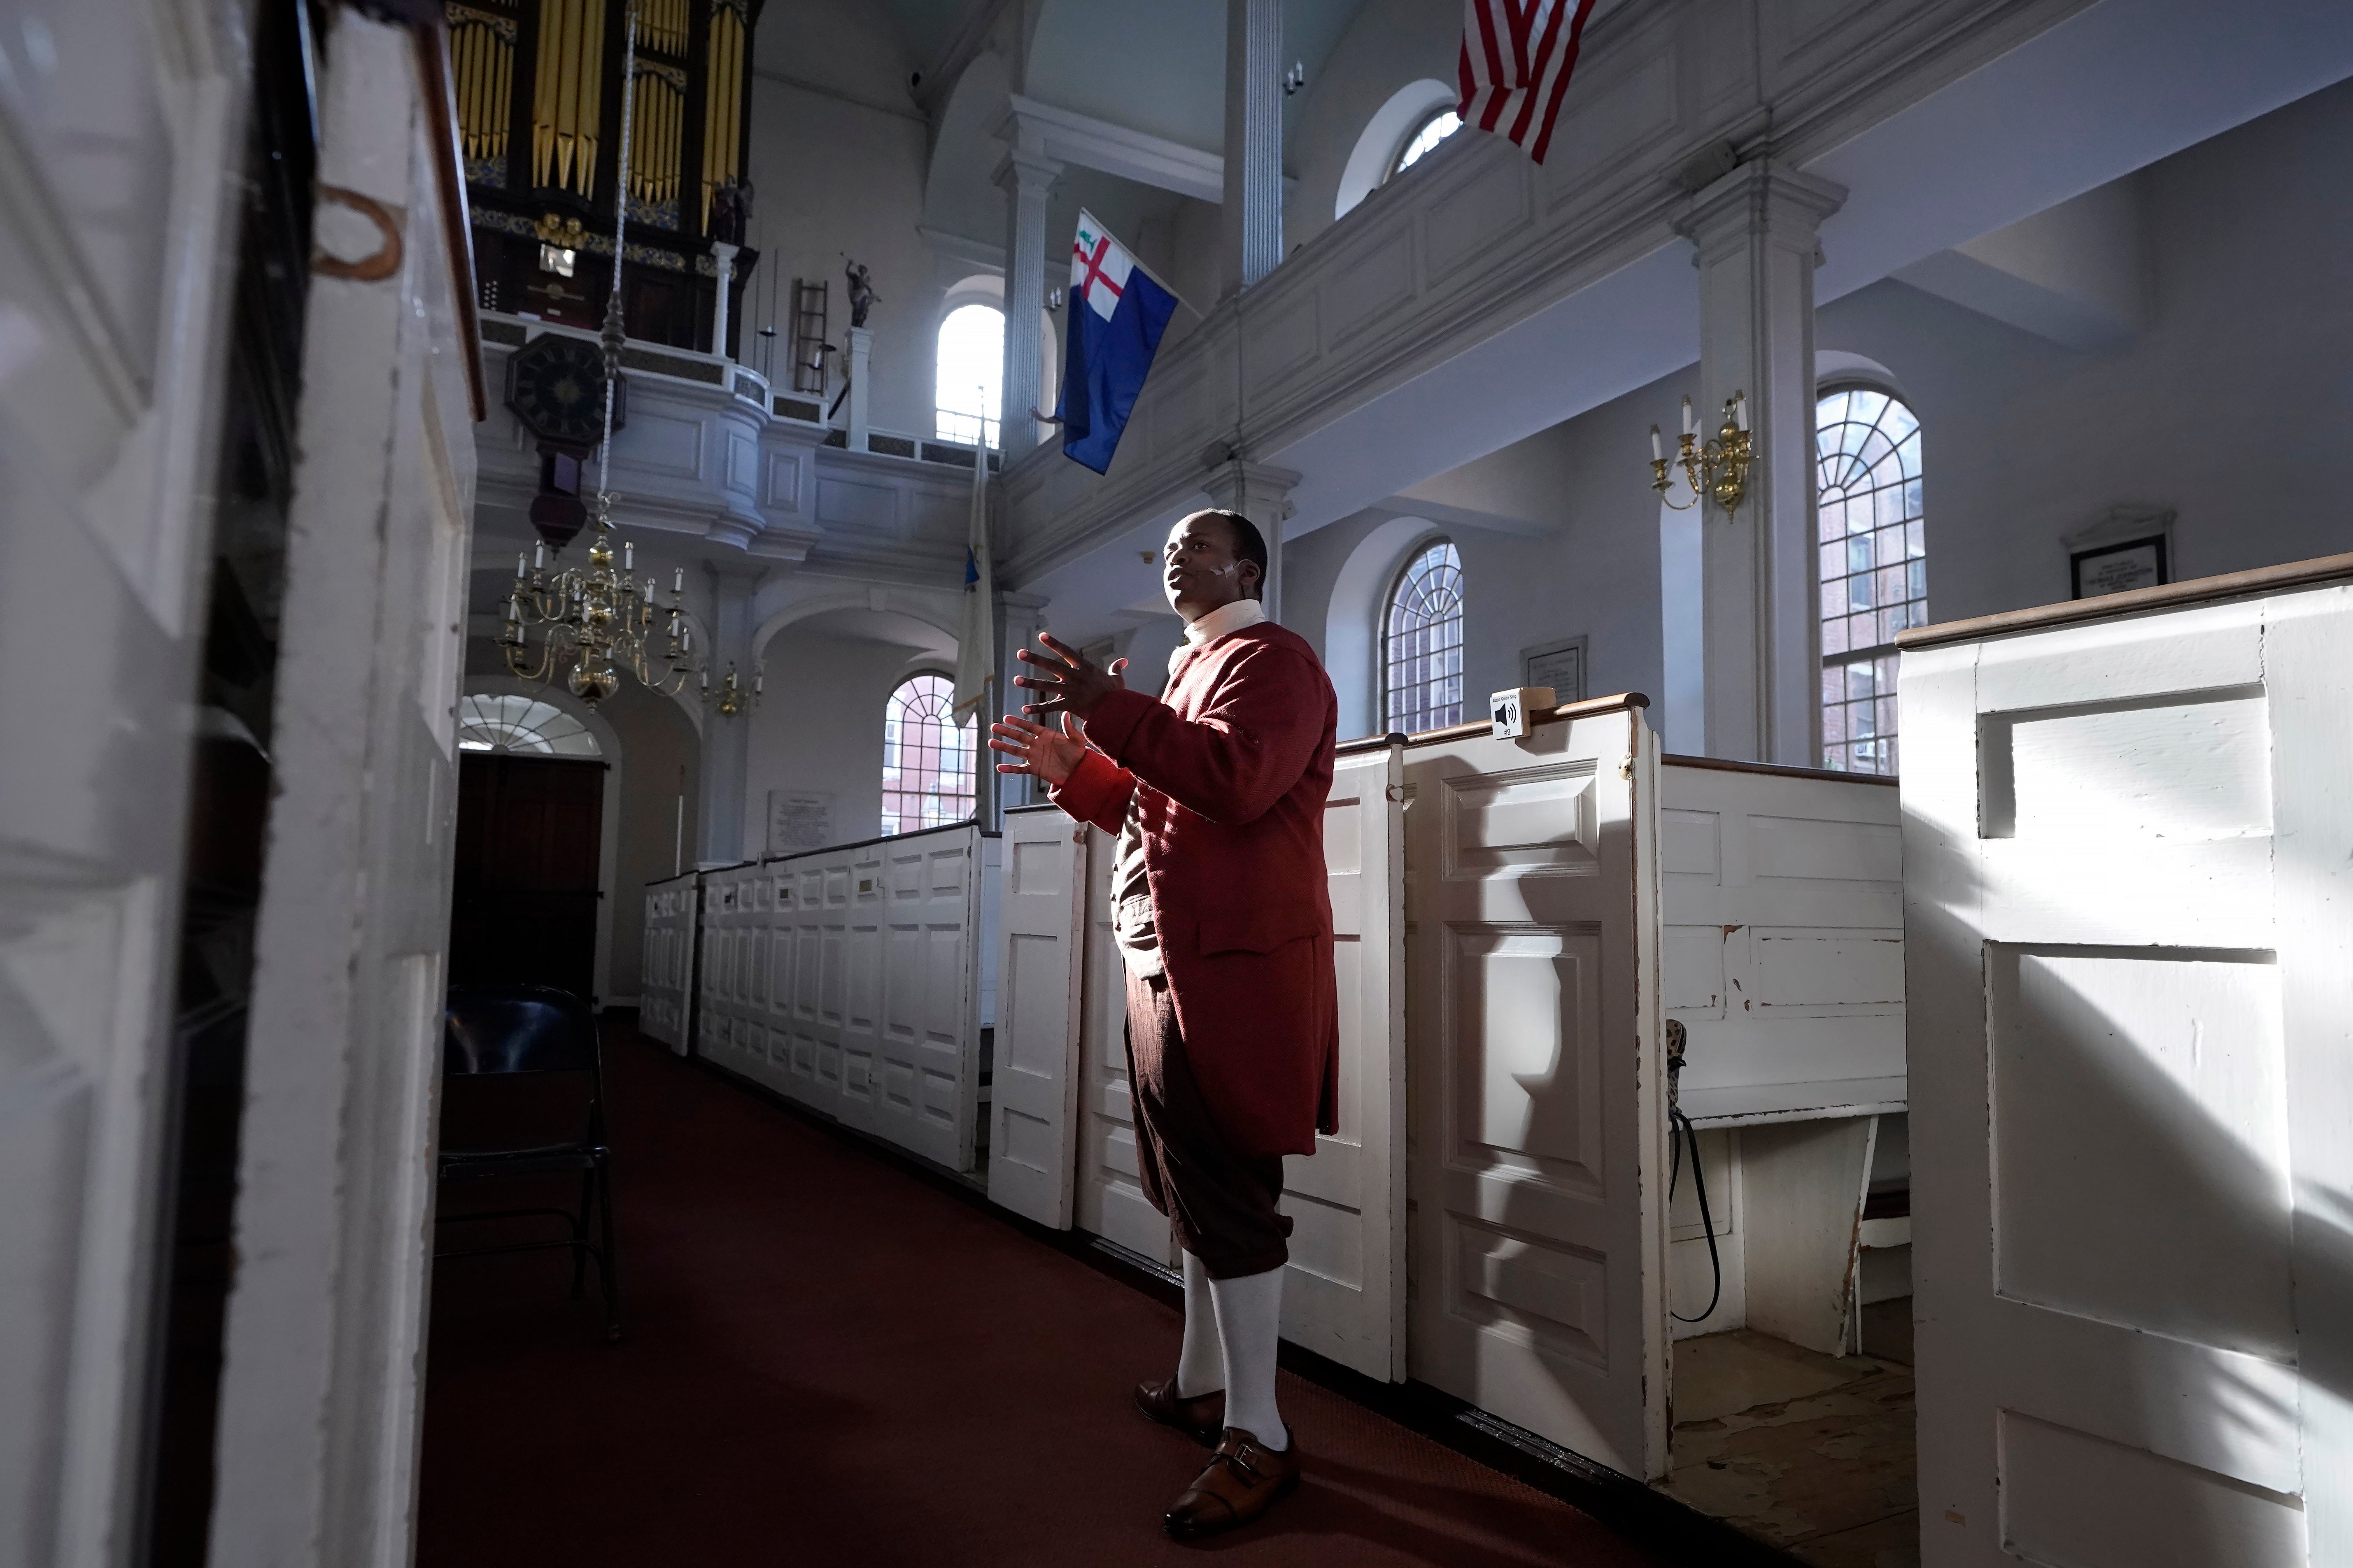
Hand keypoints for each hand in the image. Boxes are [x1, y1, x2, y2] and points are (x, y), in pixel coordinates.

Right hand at [989, 712, 1086, 785]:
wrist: (1078, 772)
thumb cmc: (1078, 754)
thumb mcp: (1076, 740)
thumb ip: (1069, 728)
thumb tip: (1066, 713)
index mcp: (1046, 735)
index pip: (1029, 727)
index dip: (1018, 722)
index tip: (1006, 718)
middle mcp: (1037, 744)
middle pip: (1018, 737)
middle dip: (1006, 732)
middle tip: (994, 726)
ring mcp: (1034, 757)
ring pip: (1015, 751)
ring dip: (1003, 747)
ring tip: (991, 742)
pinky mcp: (1035, 769)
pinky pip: (1020, 768)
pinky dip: (1010, 768)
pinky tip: (999, 767)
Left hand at [1012, 634, 1127, 720]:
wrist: (1115, 710)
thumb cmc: (1116, 695)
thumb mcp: (1117, 679)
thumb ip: (1116, 668)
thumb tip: (1124, 661)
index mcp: (1084, 668)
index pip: (1067, 652)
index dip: (1054, 643)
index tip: (1041, 636)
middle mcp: (1074, 677)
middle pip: (1051, 665)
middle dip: (1034, 659)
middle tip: (1020, 653)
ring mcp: (1070, 691)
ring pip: (1046, 685)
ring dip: (1030, 682)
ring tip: (1016, 680)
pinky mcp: (1069, 705)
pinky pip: (1050, 707)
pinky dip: (1037, 709)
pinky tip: (1024, 710)